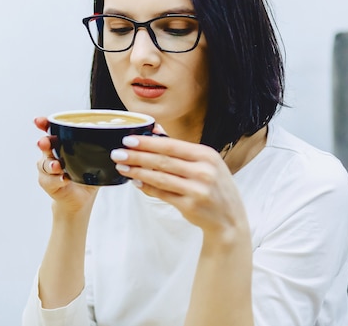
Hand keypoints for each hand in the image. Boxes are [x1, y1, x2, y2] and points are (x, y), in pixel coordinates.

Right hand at [34, 117, 98, 214]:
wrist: (81, 198)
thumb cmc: (87, 175)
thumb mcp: (96, 160)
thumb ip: (101, 150)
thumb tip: (115, 139)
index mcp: (61, 144)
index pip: (50, 130)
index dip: (43, 124)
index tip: (39, 121)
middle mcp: (51, 154)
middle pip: (44, 145)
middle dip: (44, 143)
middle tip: (45, 143)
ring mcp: (47, 169)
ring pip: (44, 164)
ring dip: (51, 164)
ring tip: (58, 166)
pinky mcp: (47, 183)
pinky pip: (49, 180)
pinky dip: (56, 180)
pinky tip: (64, 179)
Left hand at [110, 128, 248, 239]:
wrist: (229, 219)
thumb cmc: (213, 186)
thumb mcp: (204, 162)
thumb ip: (178, 146)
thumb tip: (154, 129)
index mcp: (206, 155)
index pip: (171, 145)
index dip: (147, 142)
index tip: (128, 139)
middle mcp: (204, 171)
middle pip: (163, 161)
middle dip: (137, 156)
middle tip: (118, 153)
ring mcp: (197, 189)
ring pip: (160, 178)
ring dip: (138, 172)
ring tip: (122, 167)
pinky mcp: (190, 206)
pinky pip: (162, 194)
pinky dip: (146, 188)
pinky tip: (135, 182)